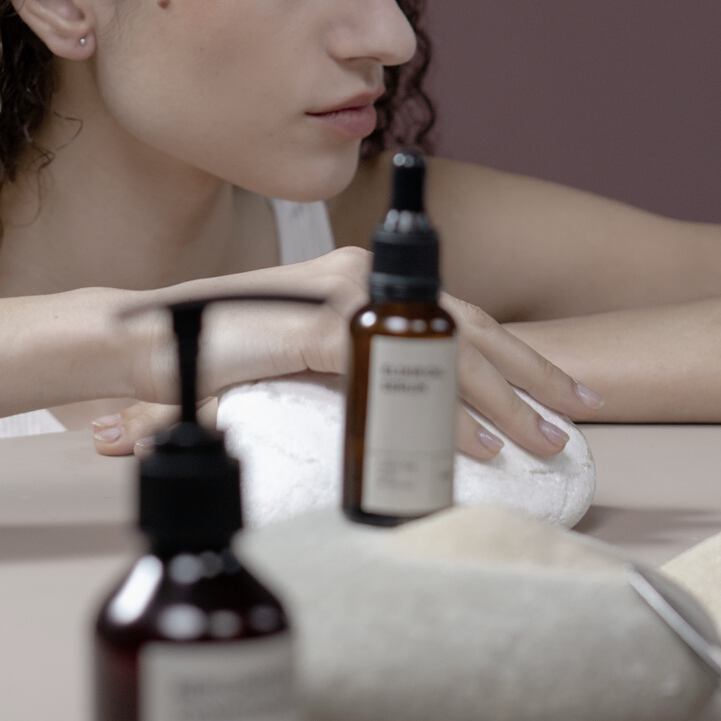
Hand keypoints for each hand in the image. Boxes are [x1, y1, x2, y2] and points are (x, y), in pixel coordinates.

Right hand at [94, 250, 601, 455]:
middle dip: (532, 371)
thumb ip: (345, 368)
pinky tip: (475, 445)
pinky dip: (441, 410)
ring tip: (545, 440)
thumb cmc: (208, 355)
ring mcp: (334, 297)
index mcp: (353, 279)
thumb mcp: (293, 359)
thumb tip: (398, 414)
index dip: (509, 351)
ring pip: (442, 345)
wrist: (137, 341)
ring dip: (502, 397)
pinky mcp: (311, 328)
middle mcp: (353, 275)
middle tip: (583, 412)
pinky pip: (395, 371)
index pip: (449, 311)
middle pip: (465, 322)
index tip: (556, 390)